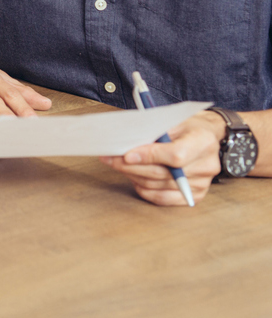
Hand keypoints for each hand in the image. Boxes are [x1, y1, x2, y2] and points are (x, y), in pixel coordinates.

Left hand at [100, 111, 224, 205]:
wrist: (208, 136)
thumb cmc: (187, 126)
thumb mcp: (173, 118)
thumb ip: (154, 130)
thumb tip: (125, 141)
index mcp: (203, 142)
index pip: (176, 155)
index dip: (149, 156)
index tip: (127, 154)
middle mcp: (206, 166)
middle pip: (164, 173)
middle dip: (131, 166)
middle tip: (110, 158)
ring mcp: (202, 183)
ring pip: (159, 186)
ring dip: (133, 176)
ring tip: (117, 165)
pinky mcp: (195, 195)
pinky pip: (164, 198)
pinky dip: (144, 189)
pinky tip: (133, 178)